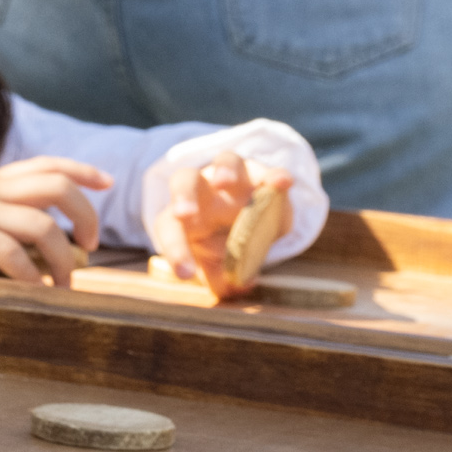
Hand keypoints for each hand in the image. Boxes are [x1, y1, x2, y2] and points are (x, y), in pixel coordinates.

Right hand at [0, 151, 109, 284]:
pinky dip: (27, 273)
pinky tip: (31, 288)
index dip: (82, 171)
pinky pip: (7, 252)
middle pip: (57, 188)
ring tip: (63, 283)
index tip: (107, 182)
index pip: (47, 164)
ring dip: (63, 257)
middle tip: (89, 245)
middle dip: (85, 216)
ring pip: (41, 224)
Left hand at [153, 150, 292, 298]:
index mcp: (185, 215)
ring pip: (224, 162)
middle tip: (184, 214)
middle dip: (183, 196)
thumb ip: (219, 275)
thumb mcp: (217, 260)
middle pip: (184, 180)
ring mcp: (234, 177)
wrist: (250, 212)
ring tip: (224, 182)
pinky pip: (268, 171)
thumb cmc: (223, 239)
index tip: (185, 273)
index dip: (175, 250)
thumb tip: (230, 289)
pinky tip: (282, 183)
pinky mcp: (264, 176)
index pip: (170, 227)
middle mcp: (204, 190)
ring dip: (224, 170)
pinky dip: (274, 176)